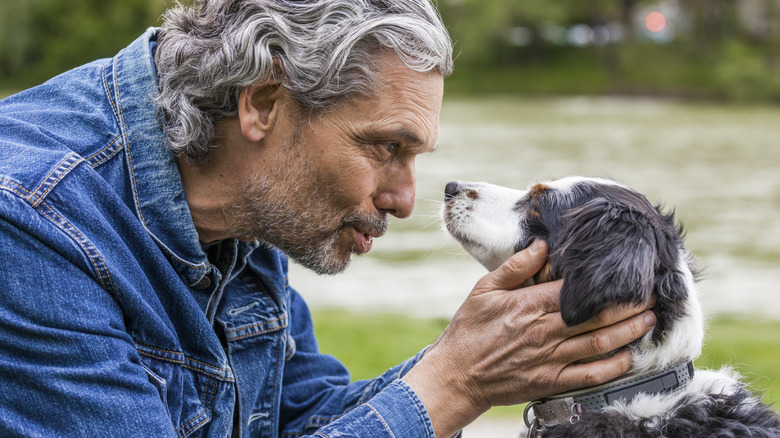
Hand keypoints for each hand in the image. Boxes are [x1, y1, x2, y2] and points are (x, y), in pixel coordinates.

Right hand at [402, 240, 655, 436]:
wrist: (456, 375)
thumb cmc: (469, 330)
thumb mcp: (483, 289)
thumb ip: (515, 267)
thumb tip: (542, 245)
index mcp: (529, 305)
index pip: (576, 289)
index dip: (605, 281)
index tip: (625, 272)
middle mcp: (544, 331)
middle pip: (597, 316)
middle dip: (628, 305)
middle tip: (652, 294)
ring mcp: (550, 359)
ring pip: (600, 344)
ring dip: (629, 332)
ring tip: (650, 320)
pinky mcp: (551, 382)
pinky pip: (590, 375)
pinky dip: (613, 367)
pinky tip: (629, 356)